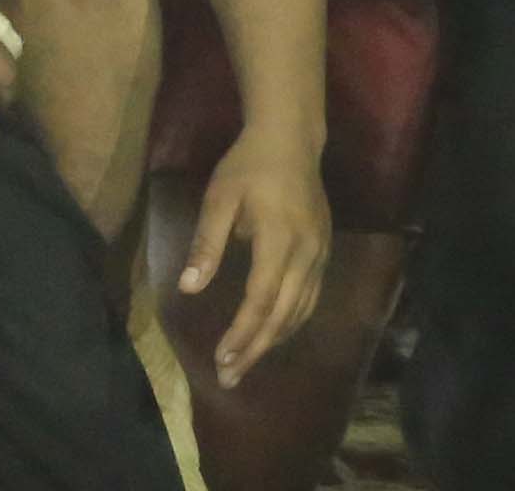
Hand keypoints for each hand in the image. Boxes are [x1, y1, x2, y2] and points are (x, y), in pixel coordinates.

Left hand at [172, 113, 335, 386]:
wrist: (291, 137)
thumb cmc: (248, 166)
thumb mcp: (219, 198)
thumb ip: (206, 244)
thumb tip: (190, 288)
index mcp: (279, 239)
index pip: (260, 300)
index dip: (242, 334)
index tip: (221, 359)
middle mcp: (306, 252)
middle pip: (283, 314)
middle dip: (255, 349)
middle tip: (230, 378)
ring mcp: (320, 252)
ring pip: (301, 310)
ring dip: (273, 340)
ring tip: (247, 364)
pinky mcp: (325, 249)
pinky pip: (310, 296)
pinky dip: (291, 321)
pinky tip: (274, 332)